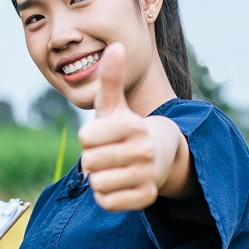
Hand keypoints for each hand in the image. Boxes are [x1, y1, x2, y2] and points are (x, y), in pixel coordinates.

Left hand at [78, 44, 181, 211]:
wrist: (162, 154)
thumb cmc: (128, 128)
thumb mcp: (117, 104)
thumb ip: (111, 78)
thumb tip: (116, 45)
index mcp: (132, 126)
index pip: (85, 137)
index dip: (88, 138)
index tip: (102, 136)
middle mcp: (143, 151)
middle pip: (90, 162)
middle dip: (92, 159)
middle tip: (106, 153)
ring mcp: (147, 176)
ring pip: (97, 183)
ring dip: (98, 178)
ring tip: (112, 168)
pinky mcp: (146, 198)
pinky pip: (107, 202)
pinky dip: (106, 196)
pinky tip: (117, 183)